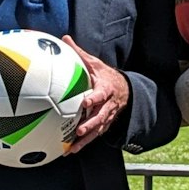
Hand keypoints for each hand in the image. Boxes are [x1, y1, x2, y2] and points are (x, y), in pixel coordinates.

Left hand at [64, 35, 130, 150]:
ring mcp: (106, 117)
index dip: (94, 98)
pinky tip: (70, 151)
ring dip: (85, 140)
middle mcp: (107, 106)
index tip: (85, 102)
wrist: (124, 90)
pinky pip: (94, 136)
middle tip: (79, 131)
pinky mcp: (103, 125)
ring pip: (97, 130)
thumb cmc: (105, 76)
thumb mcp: (95, 63)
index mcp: (105, 90)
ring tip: (72, 148)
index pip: (100, 95)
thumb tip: (64, 38)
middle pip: (100, 117)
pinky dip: (83, 144)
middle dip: (90, 125)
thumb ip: (79, 53)